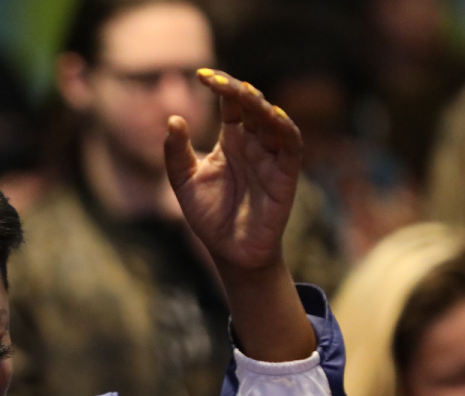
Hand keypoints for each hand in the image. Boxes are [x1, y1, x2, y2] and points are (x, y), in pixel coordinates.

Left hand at [163, 70, 302, 274]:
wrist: (229, 252)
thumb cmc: (209, 217)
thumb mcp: (184, 181)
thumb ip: (176, 153)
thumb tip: (173, 119)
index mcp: (231, 140)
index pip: (231, 103)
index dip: (220, 86)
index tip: (200, 75)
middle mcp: (254, 143)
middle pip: (252, 105)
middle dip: (237, 90)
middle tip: (215, 81)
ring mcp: (271, 156)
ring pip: (272, 119)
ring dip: (260, 104)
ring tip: (243, 93)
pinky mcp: (285, 174)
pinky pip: (291, 144)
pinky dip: (284, 128)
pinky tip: (272, 115)